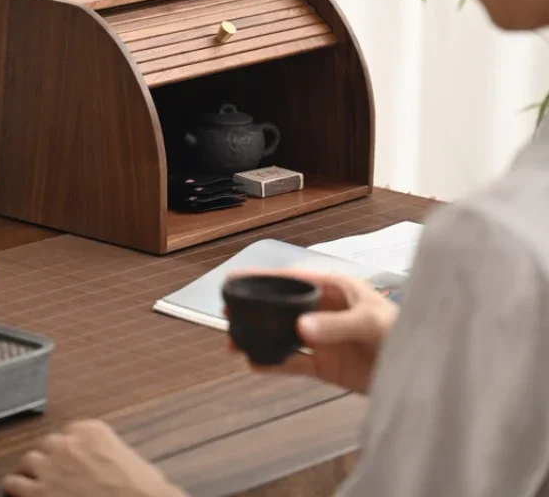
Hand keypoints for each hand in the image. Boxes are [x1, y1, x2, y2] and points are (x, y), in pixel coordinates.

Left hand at [2, 420, 185, 496]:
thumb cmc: (140, 490)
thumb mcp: (126, 458)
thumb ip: (105, 452)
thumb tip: (99, 465)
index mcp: (92, 431)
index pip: (70, 432)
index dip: (69, 449)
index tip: (70, 460)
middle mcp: (68, 443)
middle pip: (48, 443)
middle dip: (50, 458)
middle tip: (53, 474)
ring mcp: (51, 466)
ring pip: (29, 460)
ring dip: (31, 471)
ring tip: (32, 483)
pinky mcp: (39, 493)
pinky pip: (13, 483)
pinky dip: (14, 487)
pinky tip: (17, 493)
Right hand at [226, 269, 397, 393]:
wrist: (425, 373)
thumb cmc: (403, 334)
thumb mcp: (370, 323)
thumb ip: (336, 326)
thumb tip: (299, 328)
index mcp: (335, 289)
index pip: (292, 279)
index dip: (264, 278)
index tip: (236, 279)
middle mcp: (324, 311)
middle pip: (282, 307)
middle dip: (255, 308)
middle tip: (227, 311)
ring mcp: (323, 339)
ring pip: (282, 335)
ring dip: (259, 337)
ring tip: (233, 342)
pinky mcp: (325, 366)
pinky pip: (293, 363)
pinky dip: (273, 364)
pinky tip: (254, 364)